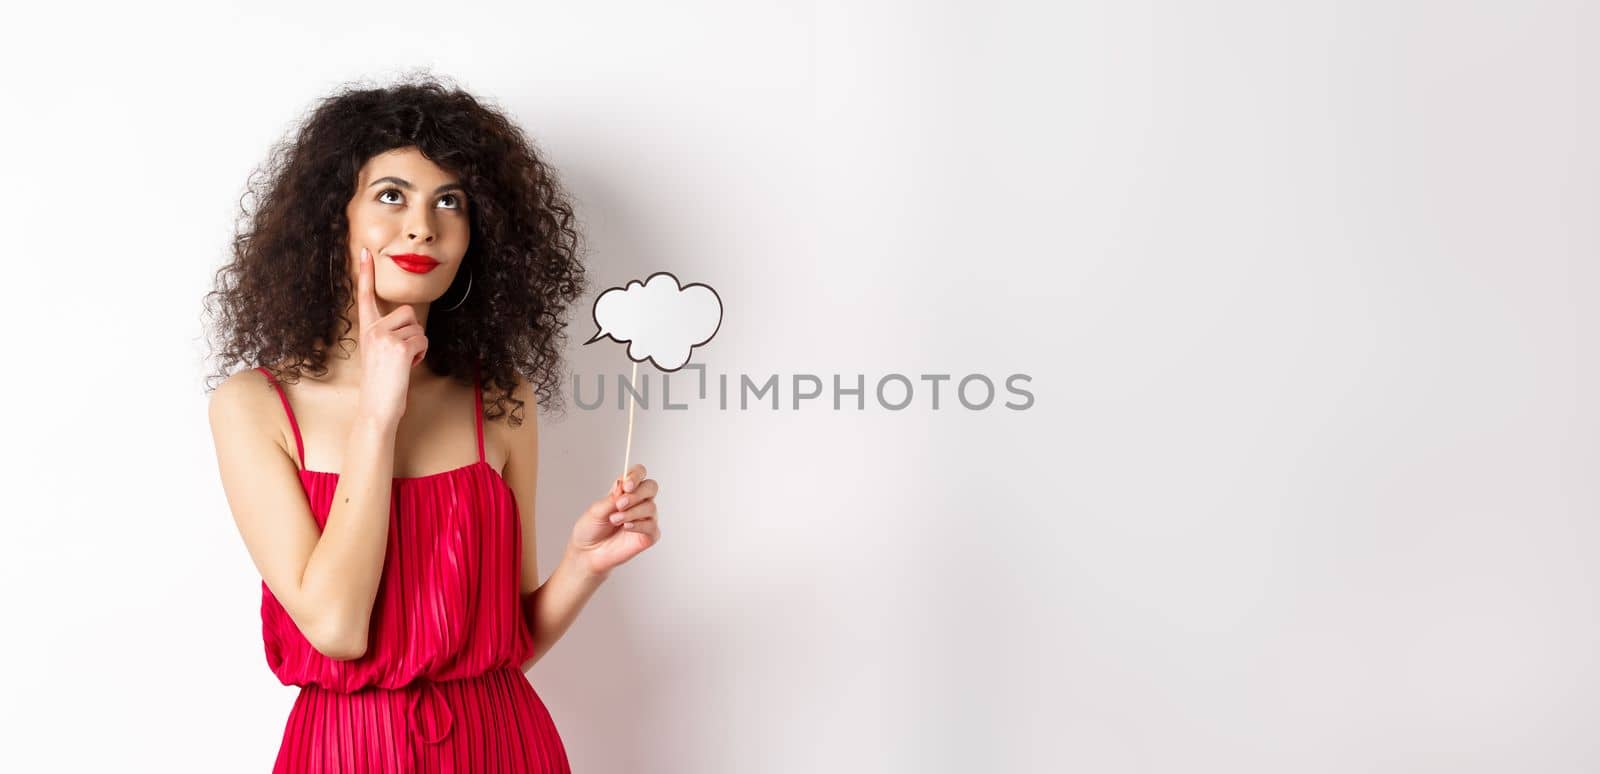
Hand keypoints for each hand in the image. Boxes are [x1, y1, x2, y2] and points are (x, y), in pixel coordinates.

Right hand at [352, 247, 428, 422]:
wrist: (377, 408)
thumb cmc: (383, 384)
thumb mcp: (381, 354)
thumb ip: (389, 335)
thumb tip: (410, 324)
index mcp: (366, 330)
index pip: (365, 297)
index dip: (366, 273)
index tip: (365, 252)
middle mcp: (372, 330)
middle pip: (408, 313)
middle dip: (413, 332)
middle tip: (400, 356)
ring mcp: (384, 338)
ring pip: (418, 327)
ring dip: (418, 345)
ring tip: (402, 363)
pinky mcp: (399, 347)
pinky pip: (423, 340)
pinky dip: (421, 354)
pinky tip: (407, 367)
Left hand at [567, 464, 660, 576]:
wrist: (587, 553)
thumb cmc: (590, 530)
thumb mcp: (596, 510)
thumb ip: (612, 498)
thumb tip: (622, 483)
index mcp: (626, 492)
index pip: (639, 474)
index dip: (636, 475)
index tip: (626, 485)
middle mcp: (638, 502)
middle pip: (651, 487)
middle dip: (636, 494)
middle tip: (620, 504)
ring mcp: (645, 518)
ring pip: (650, 507)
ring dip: (632, 512)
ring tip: (615, 520)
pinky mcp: (649, 535)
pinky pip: (652, 526)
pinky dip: (638, 525)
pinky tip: (626, 527)